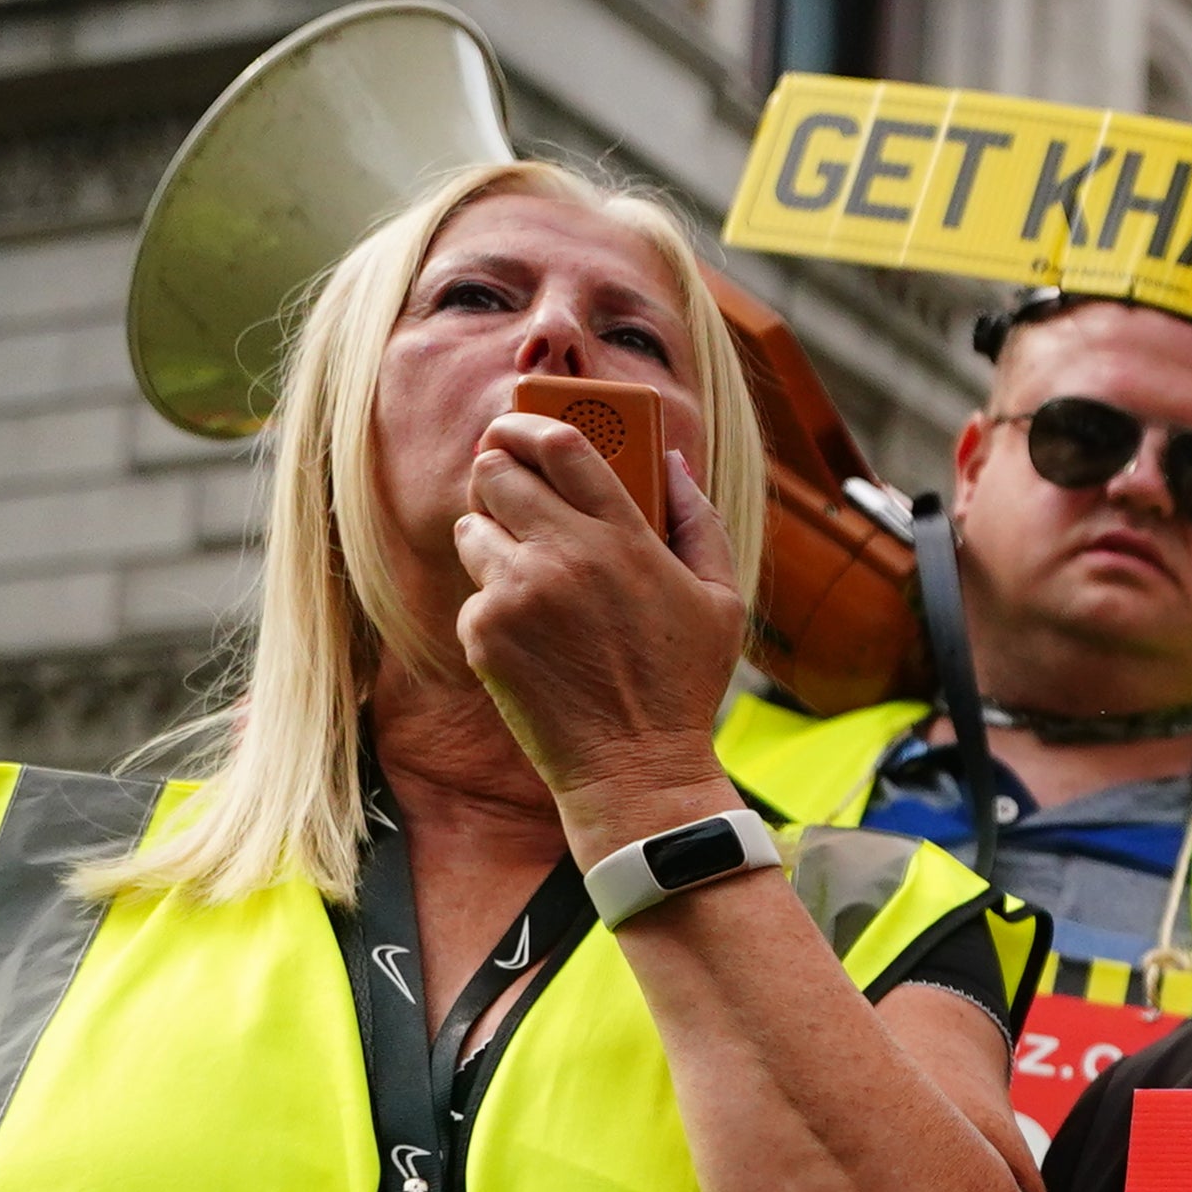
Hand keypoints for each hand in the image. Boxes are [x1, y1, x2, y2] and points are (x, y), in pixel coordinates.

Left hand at [455, 424, 750, 864]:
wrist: (636, 769)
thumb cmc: (681, 684)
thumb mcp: (719, 601)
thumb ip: (698, 523)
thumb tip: (672, 463)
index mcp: (626, 537)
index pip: (560, 445)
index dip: (529, 423)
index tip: (517, 425)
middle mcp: (567, 554)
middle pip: (496, 470)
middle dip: (497, 473)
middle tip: (509, 491)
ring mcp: (519, 592)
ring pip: (471, 528)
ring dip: (492, 541)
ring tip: (530, 581)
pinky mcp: (485, 631)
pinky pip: (473, 592)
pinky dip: (494, 608)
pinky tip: (534, 641)